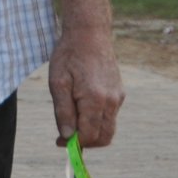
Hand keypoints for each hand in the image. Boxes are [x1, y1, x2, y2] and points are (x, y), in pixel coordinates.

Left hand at [48, 25, 123, 148]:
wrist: (89, 32)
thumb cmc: (69, 55)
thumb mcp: (58, 82)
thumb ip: (63, 112)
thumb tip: (67, 137)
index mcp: (95, 99)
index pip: (89, 136)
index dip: (73, 145)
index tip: (59, 142)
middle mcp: (112, 101)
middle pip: (103, 138)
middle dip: (85, 143)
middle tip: (66, 136)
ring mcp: (118, 97)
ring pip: (108, 128)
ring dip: (92, 131)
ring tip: (72, 118)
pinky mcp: (120, 92)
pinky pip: (110, 115)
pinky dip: (97, 120)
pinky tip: (82, 104)